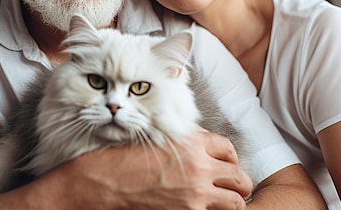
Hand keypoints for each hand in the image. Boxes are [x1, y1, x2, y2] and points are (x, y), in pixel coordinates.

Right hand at [55, 127, 251, 209]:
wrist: (102, 183)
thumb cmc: (122, 159)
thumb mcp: (156, 138)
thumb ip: (184, 141)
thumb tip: (202, 146)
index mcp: (192, 142)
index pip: (228, 149)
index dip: (230, 159)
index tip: (227, 165)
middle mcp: (199, 166)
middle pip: (239, 176)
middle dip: (238, 183)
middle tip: (233, 188)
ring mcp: (196, 193)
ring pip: (236, 202)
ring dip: (232, 202)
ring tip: (225, 204)